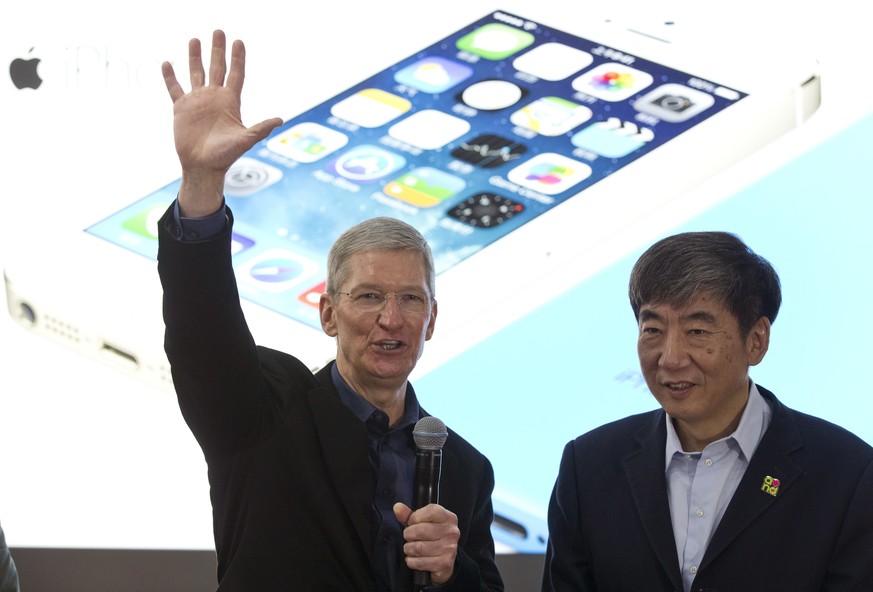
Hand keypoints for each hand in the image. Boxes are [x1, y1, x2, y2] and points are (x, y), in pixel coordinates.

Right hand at [161, 29, 282, 216]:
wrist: (203, 167)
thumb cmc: (225, 156)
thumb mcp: (245, 140)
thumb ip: (261, 128)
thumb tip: (281, 120)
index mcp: (230, 102)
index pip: (236, 74)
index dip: (238, 58)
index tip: (238, 41)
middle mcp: (215, 98)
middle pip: (217, 67)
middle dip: (218, 49)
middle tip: (218, 31)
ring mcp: (198, 102)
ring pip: (196, 73)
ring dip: (195, 57)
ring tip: (195, 39)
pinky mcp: (181, 108)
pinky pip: (174, 88)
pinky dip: (170, 76)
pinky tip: (167, 63)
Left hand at [394, 502, 459, 584]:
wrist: (443, 560)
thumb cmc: (431, 536)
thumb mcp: (421, 522)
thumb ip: (408, 514)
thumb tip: (397, 507)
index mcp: (448, 517)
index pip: (431, 511)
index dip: (415, 517)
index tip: (412, 522)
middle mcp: (452, 532)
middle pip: (421, 530)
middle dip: (408, 534)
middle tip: (409, 537)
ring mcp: (449, 548)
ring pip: (418, 547)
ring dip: (409, 548)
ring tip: (410, 548)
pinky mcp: (444, 563)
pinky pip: (420, 562)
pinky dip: (411, 561)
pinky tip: (413, 558)